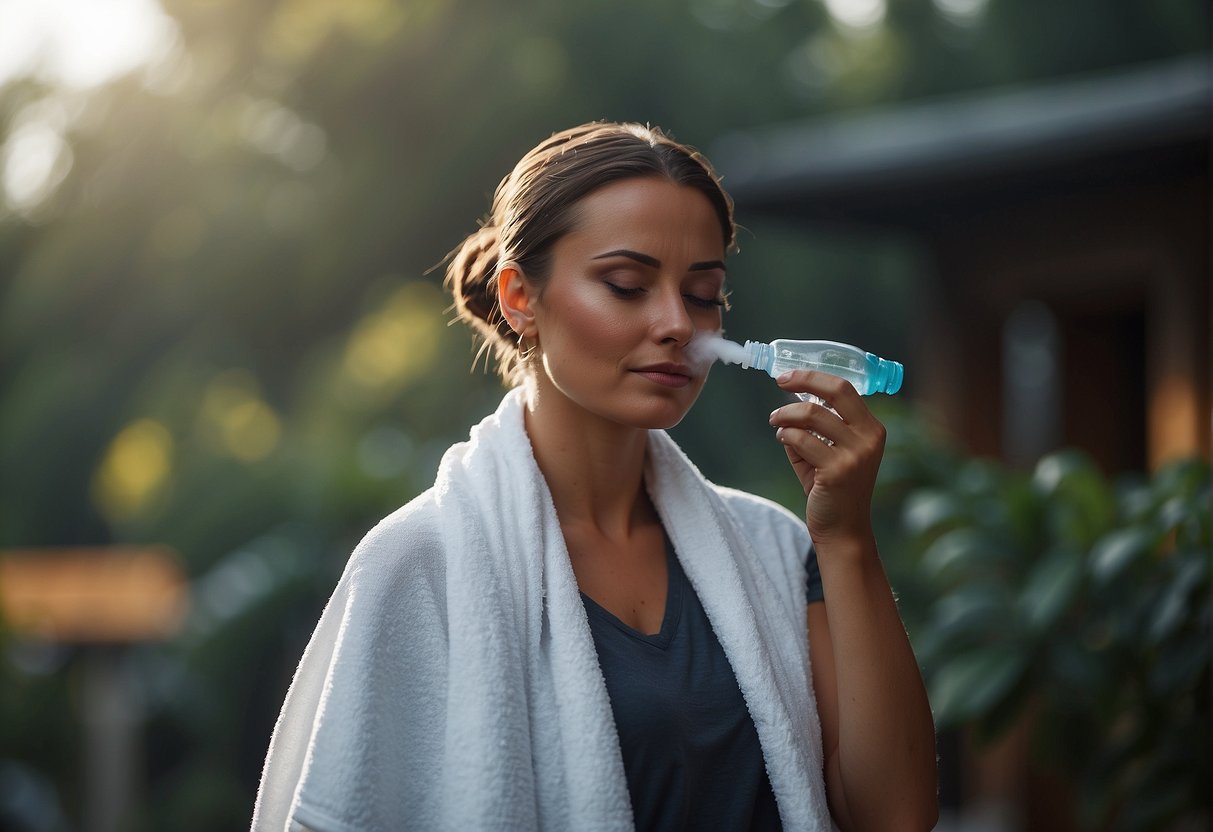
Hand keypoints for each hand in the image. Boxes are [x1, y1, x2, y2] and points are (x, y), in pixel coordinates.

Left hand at [767, 370, 886, 547]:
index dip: (815, 377)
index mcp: (872, 429)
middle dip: (804, 380)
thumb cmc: (832, 488)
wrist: (842, 529)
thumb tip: (791, 399)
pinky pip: (801, 439)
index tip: (790, 375)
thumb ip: (815, 427)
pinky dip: (785, 435)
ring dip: (785, 415)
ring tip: (775, 421)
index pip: (845, 389)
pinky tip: (782, 439)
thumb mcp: (828, 452)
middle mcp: (869, 438)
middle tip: (780, 382)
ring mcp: (855, 454)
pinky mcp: (837, 470)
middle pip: (835, 391)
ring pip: (811, 415)